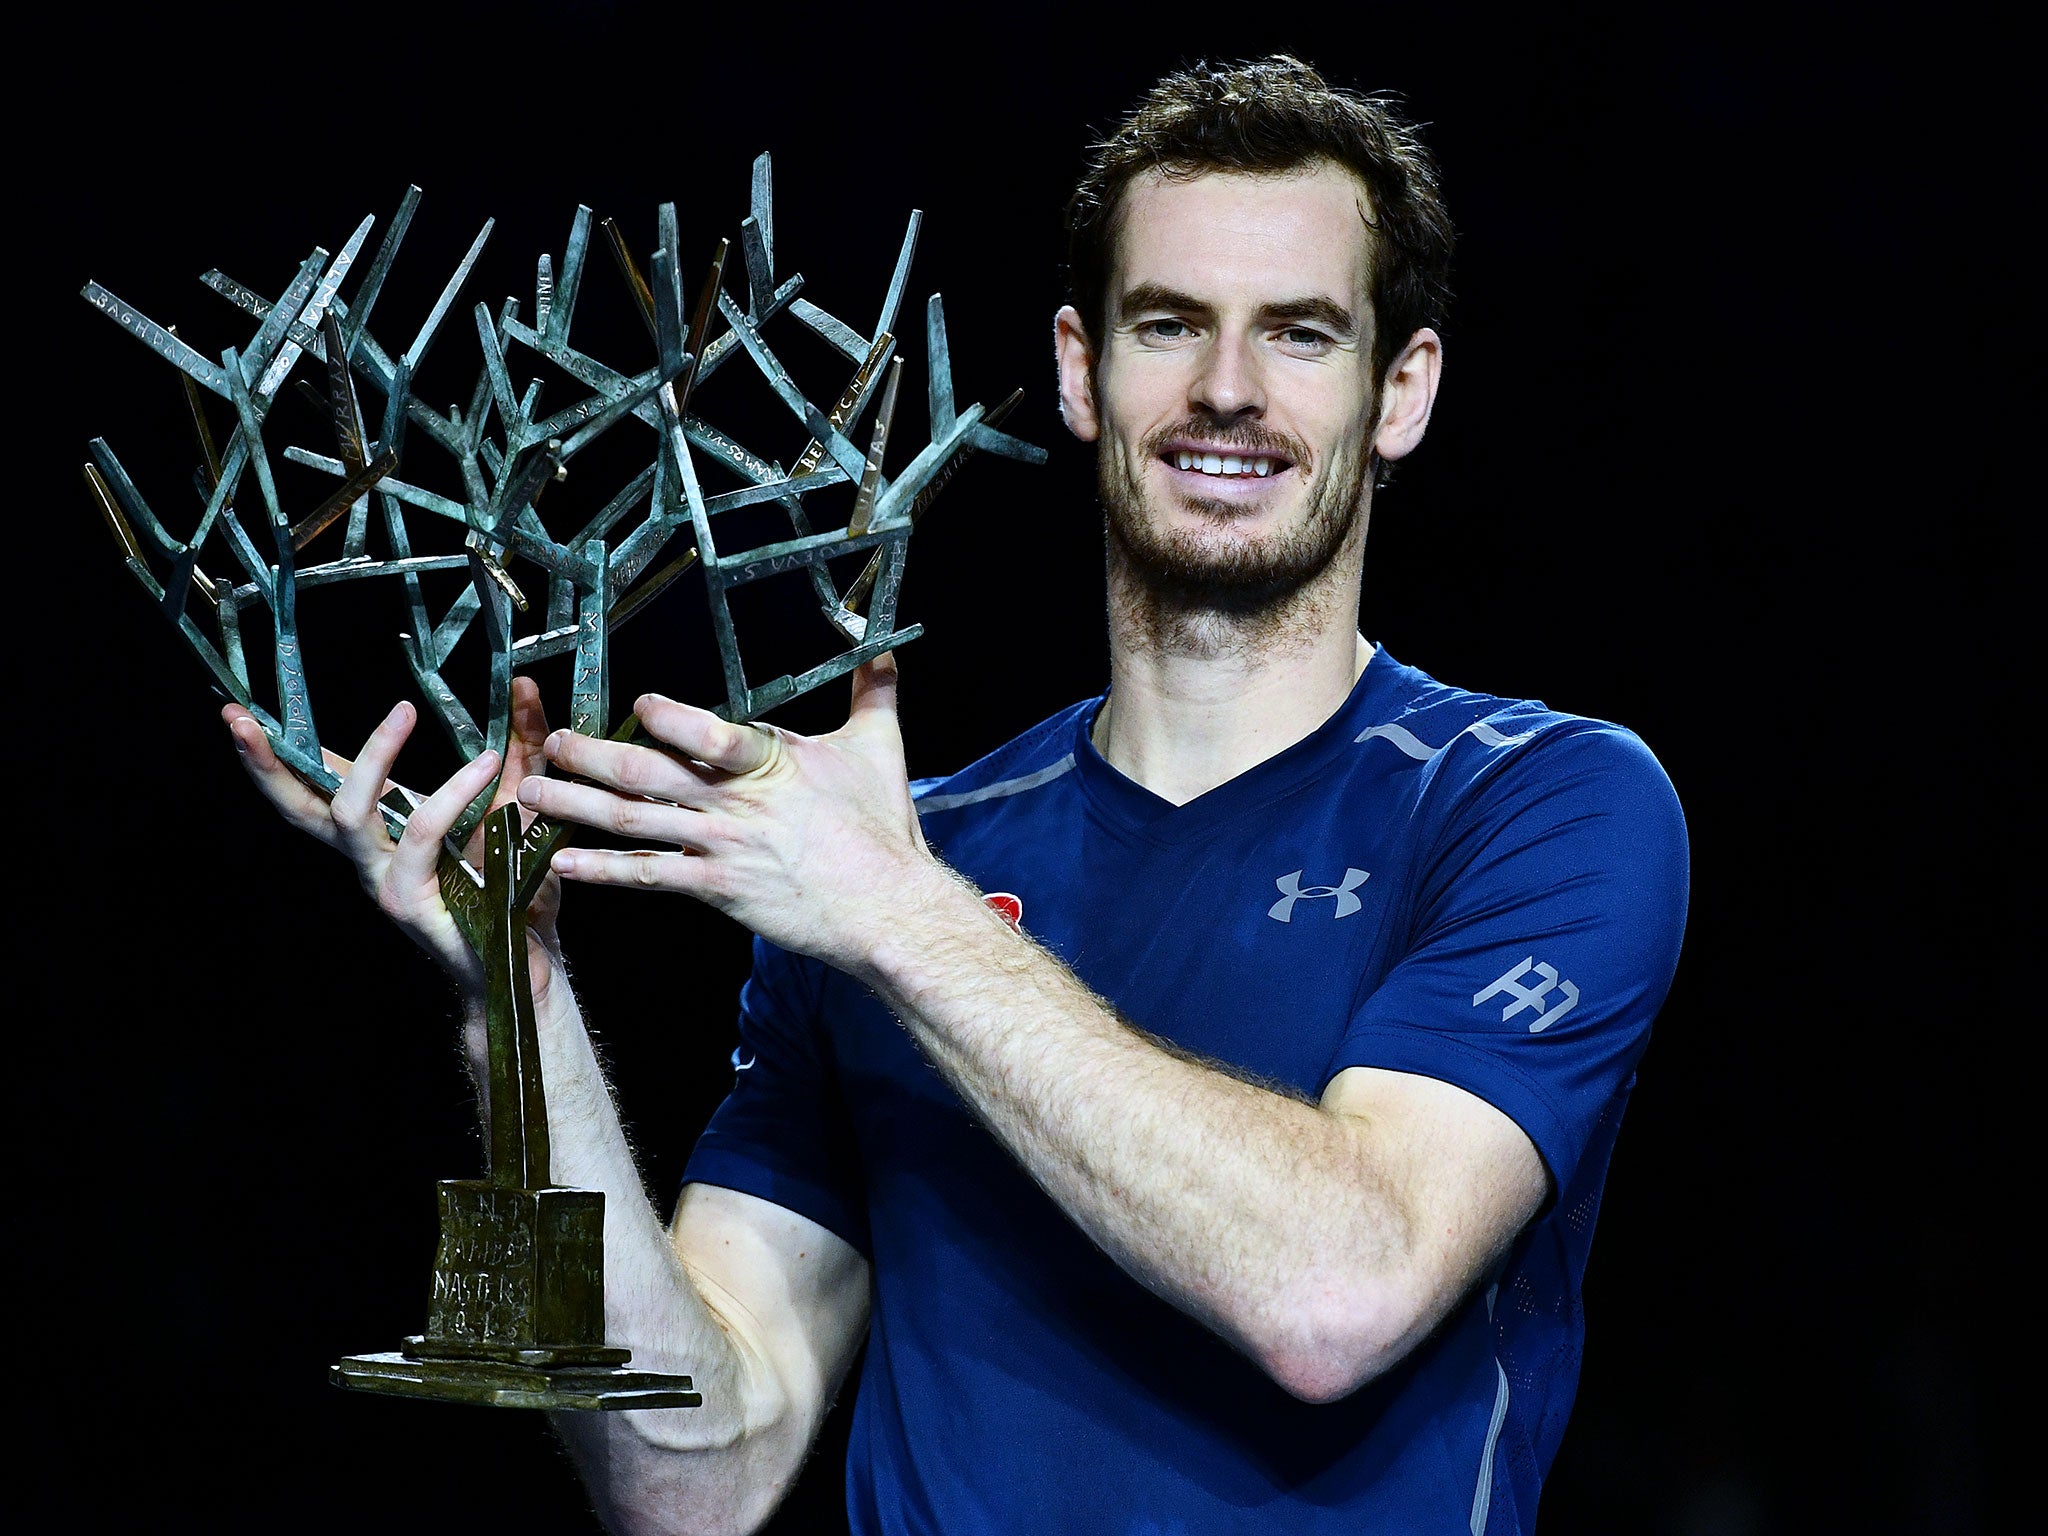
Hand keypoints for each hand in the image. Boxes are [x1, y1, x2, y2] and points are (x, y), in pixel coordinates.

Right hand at [223, 676, 563, 994]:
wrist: (532, 959)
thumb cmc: (518, 883)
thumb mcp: (520, 795)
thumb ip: (519, 741)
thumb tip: (522, 680)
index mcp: (379, 832)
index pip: (318, 785)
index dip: (278, 752)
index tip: (239, 713)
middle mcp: (368, 857)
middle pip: (298, 806)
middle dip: (266, 761)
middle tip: (240, 718)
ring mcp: (383, 881)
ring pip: (350, 812)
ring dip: (375, 755)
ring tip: (403, 710)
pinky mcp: (411, 901)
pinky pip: (420, 834)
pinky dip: (452, 794)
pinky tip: (485, 766)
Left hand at [518, 656, 936, 974]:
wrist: (886, 908)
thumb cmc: (883, 827)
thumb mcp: (880, 749)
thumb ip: (873, 693)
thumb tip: (884, 647)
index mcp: (771, 761)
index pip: (711, 734)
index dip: (671, 719)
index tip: (637, 705)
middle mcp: (736, 802)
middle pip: (650, 775)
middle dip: (591, 757)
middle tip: (550, 743)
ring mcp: (722, 847)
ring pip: (634, 823)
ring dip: (577, 808)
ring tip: (531, 796)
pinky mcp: (717, 888)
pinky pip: (649, 877)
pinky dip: (602, 871)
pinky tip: (562, 864)